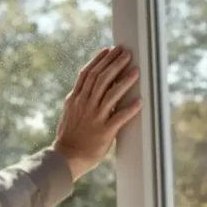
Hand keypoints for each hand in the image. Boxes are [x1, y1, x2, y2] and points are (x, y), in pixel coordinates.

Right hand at [52, 46, 142, 181]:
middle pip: (100, 79)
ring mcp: (94, 117)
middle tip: (125, 53)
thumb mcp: (70, 111)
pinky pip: (119, 117)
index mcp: (75, 99)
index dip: (99, 60)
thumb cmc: (69, 135)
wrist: (66, 156)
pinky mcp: (104, 131)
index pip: (87, 74)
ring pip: (111, 94)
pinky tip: (140, 101)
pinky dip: (130, 109)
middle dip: (114, 64)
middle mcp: (84, 105)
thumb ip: (79, 98)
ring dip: (124, 81)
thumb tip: (88, 85)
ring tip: (136, 70)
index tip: (109, 50)